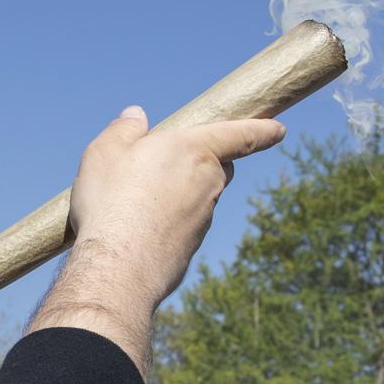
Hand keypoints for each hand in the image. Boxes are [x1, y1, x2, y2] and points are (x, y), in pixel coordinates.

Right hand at [32, 106, 283, 363]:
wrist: (118, 268)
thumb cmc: (111, 202)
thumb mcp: (104, 152)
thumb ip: (124, 129)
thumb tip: (136, 116)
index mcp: (194, 149)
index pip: (240, 135)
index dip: (262, 130)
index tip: (279, 130)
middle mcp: (208, 182)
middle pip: (218, 165)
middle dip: (204, 161)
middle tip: (167, 163)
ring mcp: (204, 217)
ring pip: (200, 196)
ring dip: (180, 193)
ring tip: (135, 200)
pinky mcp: (193, 245)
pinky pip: (185, 224)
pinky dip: (169, 221)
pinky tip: (136, 228)